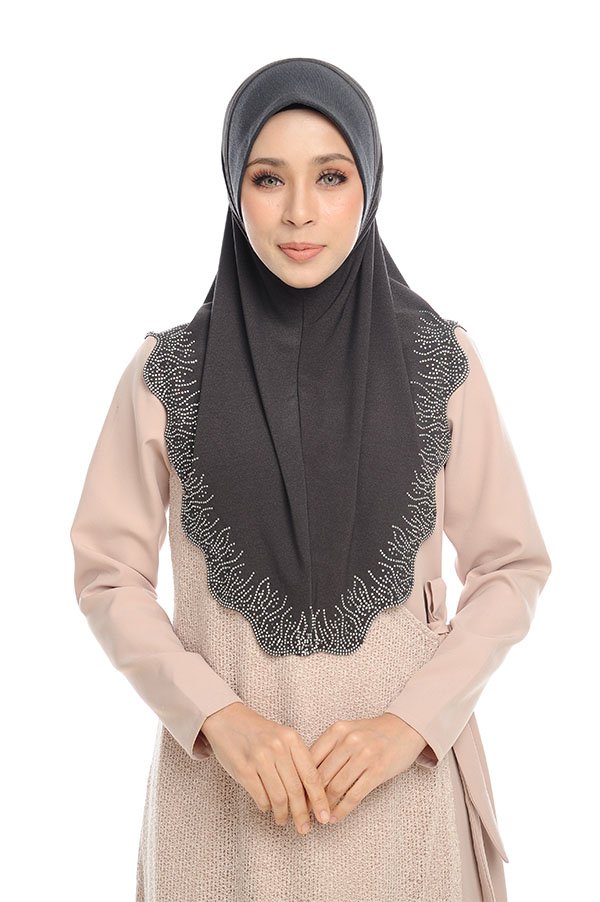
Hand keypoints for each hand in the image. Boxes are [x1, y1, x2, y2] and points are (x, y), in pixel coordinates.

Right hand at [200, 703, 330, 834]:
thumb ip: (296, 760)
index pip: (311, 775)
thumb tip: (311, 796)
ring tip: (283, 820)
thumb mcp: (282, 738)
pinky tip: (267, 808)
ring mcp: (260, 758)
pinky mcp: (243, 769)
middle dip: (302, 814)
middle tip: (304, 828)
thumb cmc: (258, 732)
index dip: (320, 800)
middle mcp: (278, 747)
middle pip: (296, 790)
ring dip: (283, 814)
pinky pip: (260, 797)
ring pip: (279, 797)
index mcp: (292, 739)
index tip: (324, 817)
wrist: (227, 719)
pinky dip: (266, 807)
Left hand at [303, 713, 428, 825]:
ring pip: (336, 787)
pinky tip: (335, 818)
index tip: (294, 795)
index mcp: (336, 730)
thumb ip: (329, 748)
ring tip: (319, 817)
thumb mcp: (347, 732)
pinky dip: (342, 810)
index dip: (300, 779)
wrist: (405, 728)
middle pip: (321, 775)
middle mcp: (348, 741)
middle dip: (310, 797)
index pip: (310, 758)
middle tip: (303, 811)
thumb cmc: (372, 733)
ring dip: (325, 806)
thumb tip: (305, 775)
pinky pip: (354, 795)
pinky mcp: (378, 771)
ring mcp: (364, 755)